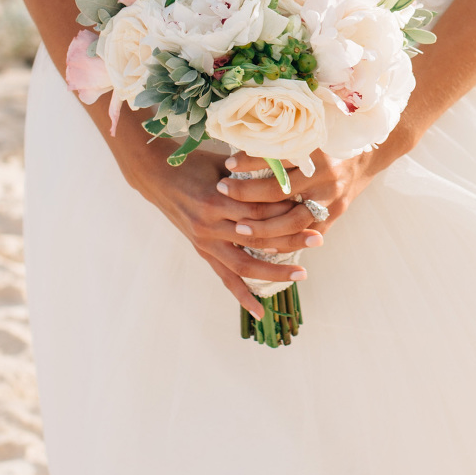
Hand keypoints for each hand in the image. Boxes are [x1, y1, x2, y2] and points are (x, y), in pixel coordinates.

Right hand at [114, 122, 311, 319]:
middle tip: (319, 239)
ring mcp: (205, 241)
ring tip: (301, 273)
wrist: (157, 176)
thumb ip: (252, 173)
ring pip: (244, 263)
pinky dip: (242, 295)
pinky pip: (224, 277)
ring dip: (274, 271)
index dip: (286, 211)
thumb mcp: (224, 163)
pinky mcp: (202, 251)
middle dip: (290, 240)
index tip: (312, 209)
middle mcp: (210, 223)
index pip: (260, 210)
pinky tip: (260, 311)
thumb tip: (290, 176)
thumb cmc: (195, 163)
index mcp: (218, 197)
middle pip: (258, 237)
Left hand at [217, 146, 378, 253]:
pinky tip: (264, 246)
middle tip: (222, 192)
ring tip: (238, 227)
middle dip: (246, 194)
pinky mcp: (335, 215)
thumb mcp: (313, 134)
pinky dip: (285, 242)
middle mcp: (324, 176)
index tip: (227, 163)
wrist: (370, 155)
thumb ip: (286, 141)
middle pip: (278, 191)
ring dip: (262, 227)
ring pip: (291, 222)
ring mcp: (331, 199)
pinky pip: (306, 235)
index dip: (249, 162)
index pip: (276, 158)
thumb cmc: (335, 141)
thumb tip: (246, 143)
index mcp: (317, 151)